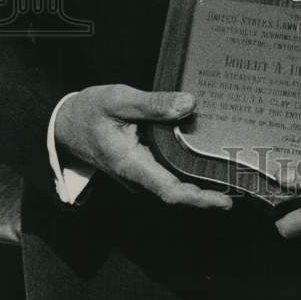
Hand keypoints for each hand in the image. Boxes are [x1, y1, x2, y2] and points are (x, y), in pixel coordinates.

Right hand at [55, 85, 231, 210]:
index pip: (169, 190)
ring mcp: (137, 171)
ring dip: (197, 184)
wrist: (61, 123)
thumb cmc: (88, 110)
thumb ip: (153, 104)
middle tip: (238, 187)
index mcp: (131, 164)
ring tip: (228, 176)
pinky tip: (203, 160)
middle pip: (175, 191)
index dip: (198, 199)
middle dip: (206, 194)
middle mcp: (136, 174)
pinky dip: (185, 171)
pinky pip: (164, 172)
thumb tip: (189, 104)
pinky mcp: (138, 163)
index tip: (224, 200)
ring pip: (171, 183)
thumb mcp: (119, 99)